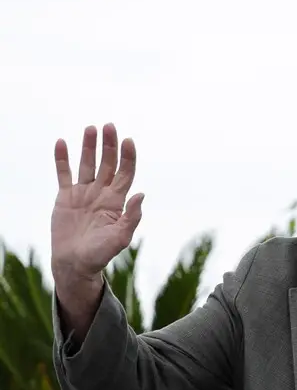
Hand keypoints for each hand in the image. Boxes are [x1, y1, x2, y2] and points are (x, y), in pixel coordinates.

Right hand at [51, 124, 143, 283]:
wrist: (75, 263)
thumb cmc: (100, 254)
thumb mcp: (120, 238)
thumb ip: (131, 217)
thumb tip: (141, 194)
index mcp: (117, 201)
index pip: (125, 173)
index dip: (128, 157)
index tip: (128, 140)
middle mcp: (101, 193)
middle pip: (108, 164)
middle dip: (109, 145)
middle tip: (109, 126)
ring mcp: (83, 194)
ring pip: (87, 164)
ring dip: (88, 146)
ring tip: (90, 128)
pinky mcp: (65, 197)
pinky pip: (64, 174)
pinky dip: (62, 159)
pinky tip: (62, 143)